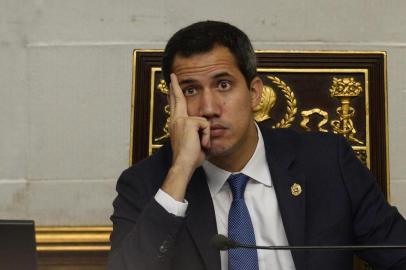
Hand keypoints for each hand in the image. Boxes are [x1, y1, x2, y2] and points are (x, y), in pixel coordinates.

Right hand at [161, 74, 209, 200]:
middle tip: (173, 76)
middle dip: (175, 87)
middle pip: (177, 99)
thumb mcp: (194, 142)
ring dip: (205, 134)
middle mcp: (176, 120)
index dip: (174, 96)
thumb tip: (205, 131)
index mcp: (176, 124)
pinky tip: (201, 144)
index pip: (175, 107)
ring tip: (200, 145)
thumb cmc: (190, 158)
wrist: (183, 164)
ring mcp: (181, 120)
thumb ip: (197, 133)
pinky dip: (206, 136)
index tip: (171, 87)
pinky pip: (206, 125)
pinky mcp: (188, 122)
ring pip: (203, 120)